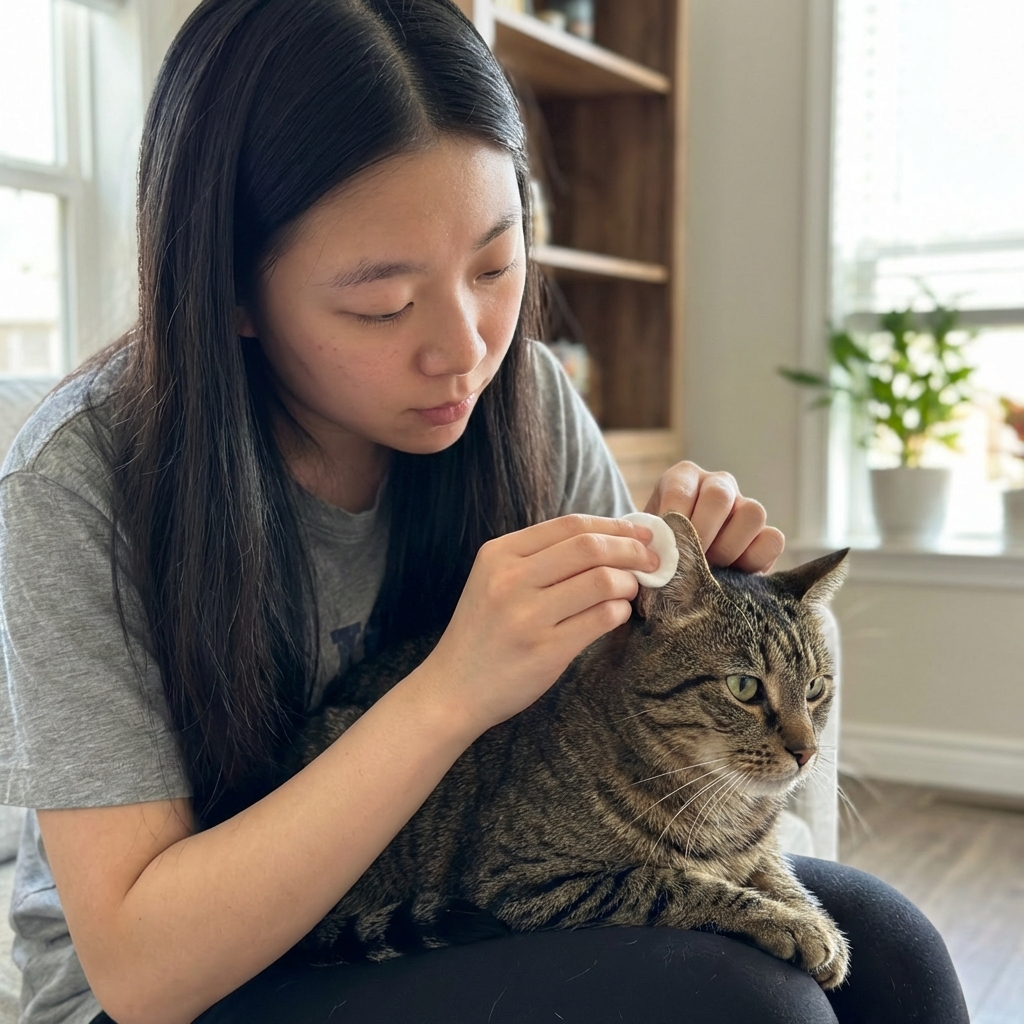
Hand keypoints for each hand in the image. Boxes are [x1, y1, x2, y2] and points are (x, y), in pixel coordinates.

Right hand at [423, 515, 658, 734]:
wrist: (453, 689)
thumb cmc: (485, 631)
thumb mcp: (495, 579)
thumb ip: (540, 557)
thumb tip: (609, 537)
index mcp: (499, 554)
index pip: (570, 525)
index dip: (614, 525)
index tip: (639, 533)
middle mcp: (510, 580)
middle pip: (590, 547)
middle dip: (631, 550)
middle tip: (652, 560)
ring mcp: (527, 616)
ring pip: (601, 580)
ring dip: (628, 582)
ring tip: (631, 590)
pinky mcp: (545, 650)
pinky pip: (601, 618)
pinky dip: (620, 611)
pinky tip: (618, 613)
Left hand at [645, 461, 784, 571]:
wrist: (679, 573)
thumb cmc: (658, 553)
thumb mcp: (648, 541)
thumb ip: (651, 541)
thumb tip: (659, 554)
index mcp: (684, 478)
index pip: (681, 489)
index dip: (675, 521)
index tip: (667, 547)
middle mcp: (718, 485)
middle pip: (720, 496)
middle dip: (703, 534)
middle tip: (689, 561)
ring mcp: (745, 507)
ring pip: (752, 513)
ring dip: (728, 547)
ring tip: (709, 569)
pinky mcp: (766, 535)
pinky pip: (773, 539)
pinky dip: (754, 559)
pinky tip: (732, 573)